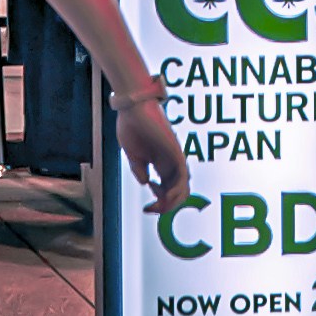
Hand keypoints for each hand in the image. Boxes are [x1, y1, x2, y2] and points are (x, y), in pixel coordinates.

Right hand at [109, 75, 192, 221]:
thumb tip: (146, 183)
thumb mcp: (134, 154)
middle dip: (166, 206)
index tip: (147, 208)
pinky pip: (183, 175)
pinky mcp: (175, 151)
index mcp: (160, 163)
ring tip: (158, 206)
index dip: (159, 203)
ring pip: (184, 187)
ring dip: (173, 202)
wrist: (132, 106)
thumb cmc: (131, 125)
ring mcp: (174, 156)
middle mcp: (170, 162)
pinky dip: (177, 191)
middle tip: (152, 209)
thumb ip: (140, 169)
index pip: (167, 190)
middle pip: (178, 192)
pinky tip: (165, 196)